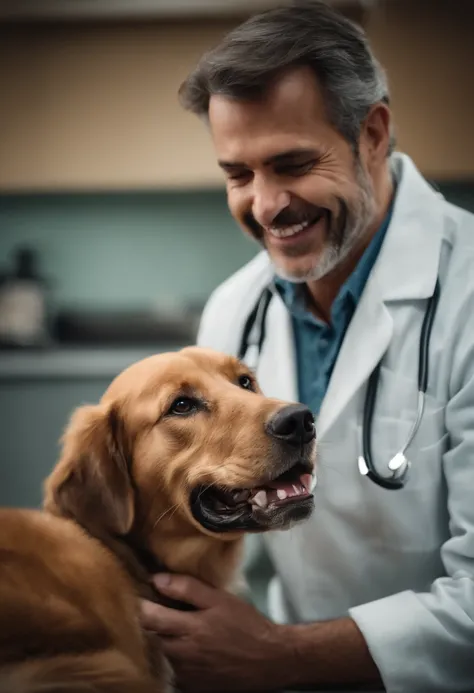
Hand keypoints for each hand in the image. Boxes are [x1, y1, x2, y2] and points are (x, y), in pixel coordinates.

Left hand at [140, 573, 293, 692]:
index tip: (139, 593)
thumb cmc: (246, 624)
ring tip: (167, 627)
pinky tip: (182, 647)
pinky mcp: (192, 687)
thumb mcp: (220, 599)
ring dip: (158, 641)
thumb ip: (188, 588)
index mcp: (188, 629)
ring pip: (158, 655)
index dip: (140, 604)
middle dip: (146, 623)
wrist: (270, 660)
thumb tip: (157, 579)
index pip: (148, 617)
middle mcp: (182, 654)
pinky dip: (171, 658)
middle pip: (149, 638)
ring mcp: (185, 674)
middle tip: (151, 609)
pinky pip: (171, 671)